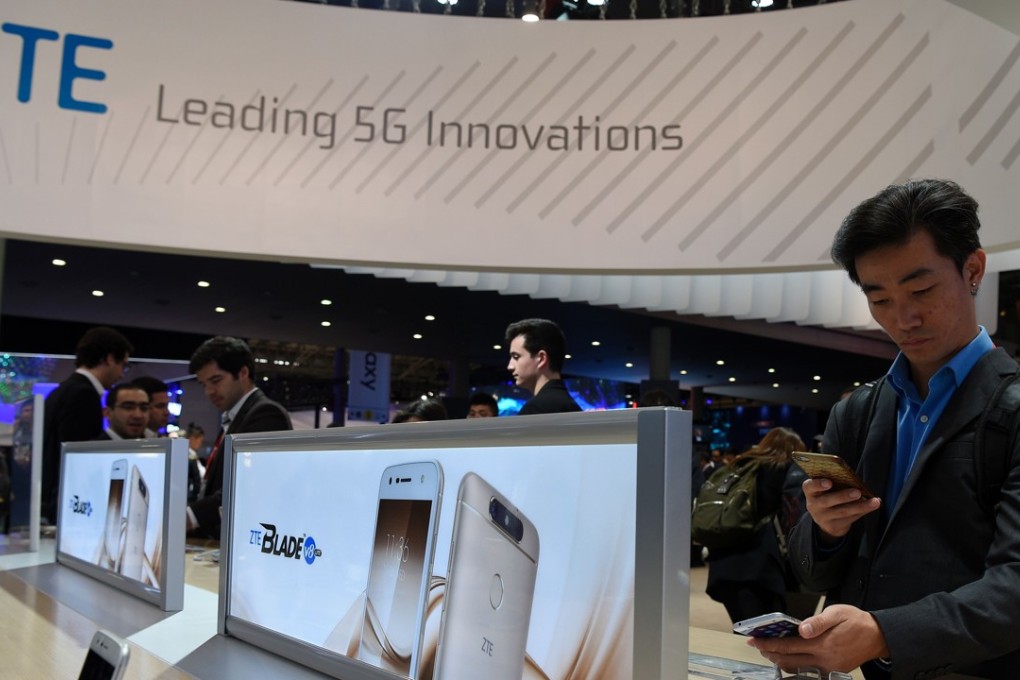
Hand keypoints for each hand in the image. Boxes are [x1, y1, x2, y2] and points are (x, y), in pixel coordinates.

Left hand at [748, 605, 889, 673]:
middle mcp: (824, 660)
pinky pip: (809, 672)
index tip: (755, 640)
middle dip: (771, 654)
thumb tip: (801, 629)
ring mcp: (829, 668)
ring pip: (797, 669)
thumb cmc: (857, 621)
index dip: (768, 644)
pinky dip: (795, 667)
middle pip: (789, 661)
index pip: (788, 647)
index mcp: (822, 644)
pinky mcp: (833, 671)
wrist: (878, 636)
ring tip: (770, 651)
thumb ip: (818, 622)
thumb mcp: (837, 613)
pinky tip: (789, 658)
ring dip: (781, 662)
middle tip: (758, 646)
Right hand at [803, 477, 880, 539]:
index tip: (829, 482)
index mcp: (810, 492)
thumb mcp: (825, 489)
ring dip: (860, 506)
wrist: (825, 519)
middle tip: (857, 492)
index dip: (818, 484)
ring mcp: (823, 518)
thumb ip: (834, 482)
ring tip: (874, 501)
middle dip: (843, 496)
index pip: (809, 486)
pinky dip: (863, 511)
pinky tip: (873, 506)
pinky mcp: (834, 527)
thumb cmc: (828, 495)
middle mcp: (814, 505)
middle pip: (827, 501)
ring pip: (843, 512)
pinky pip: (850, 519)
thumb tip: (853, 480)